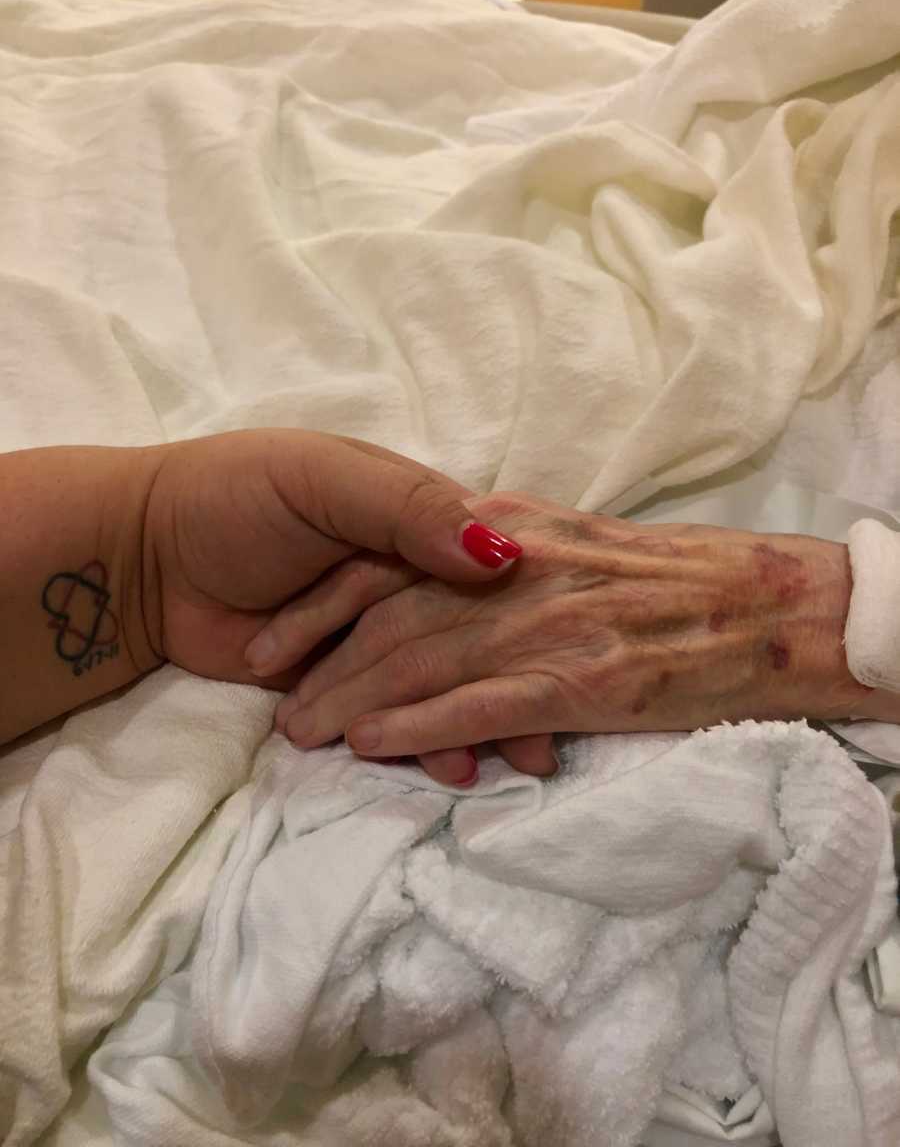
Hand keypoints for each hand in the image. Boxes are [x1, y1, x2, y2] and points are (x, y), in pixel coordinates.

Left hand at [141, 430, 532, 781]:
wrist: (142, 552)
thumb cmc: (237, 499)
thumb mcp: (325, 482)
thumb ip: (407, 510)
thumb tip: (500, 557)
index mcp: (414, 522)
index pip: (482, 573)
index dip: (523, 614)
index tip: (572, 656)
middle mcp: (404, 581)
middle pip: (466, 641)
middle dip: (500, 687)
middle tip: (537, 743)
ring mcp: (369, 636)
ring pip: (434, 686)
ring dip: (468, 726)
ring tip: (499, 768)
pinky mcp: (333, 682)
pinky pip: (389, 717)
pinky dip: (419, 742)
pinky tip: (452, 769)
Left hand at [273, 492, 872, 763]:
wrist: (767, 601)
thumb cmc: (670, 577)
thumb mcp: (574, 541)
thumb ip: (503, 553)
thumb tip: (433, 586)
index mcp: (509, 526)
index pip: (387, 561)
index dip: (321, 604)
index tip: (275, 644)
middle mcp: (515, 566)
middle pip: (393, 617)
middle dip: (324, 665)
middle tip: (282, 713)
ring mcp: (547, 621)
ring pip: (423, 660)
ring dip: (354, 701)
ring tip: (304, 737)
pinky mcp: (581, 675)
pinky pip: (481, 701)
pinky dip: (421, 722)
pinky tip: (376, 745)